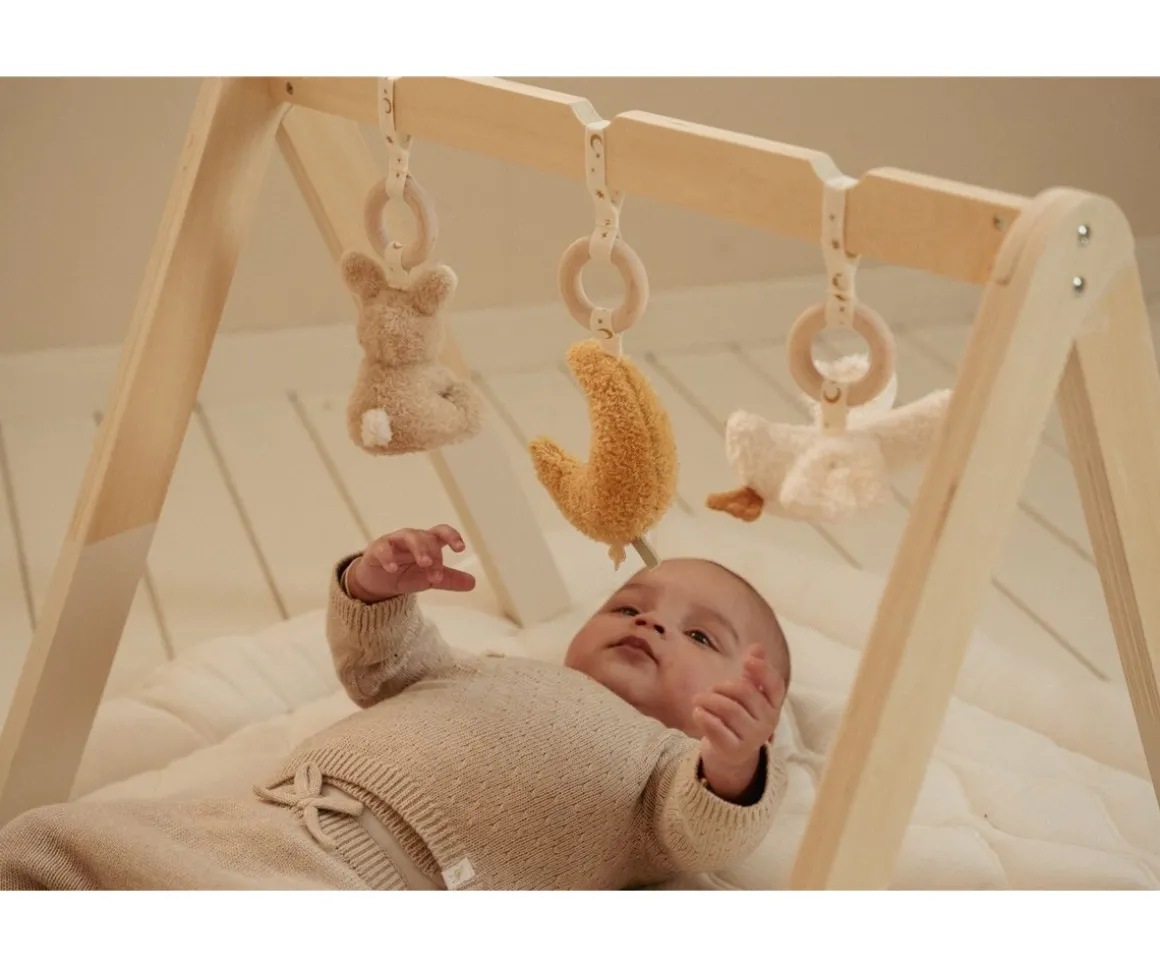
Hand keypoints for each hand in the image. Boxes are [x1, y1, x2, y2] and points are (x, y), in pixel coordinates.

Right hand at [345, 525, 475, 602]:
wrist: (378, 582)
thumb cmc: (407, 573)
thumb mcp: (430, 578)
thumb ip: (450, 579)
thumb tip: (473, 583)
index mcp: (428, 542)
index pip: (442, 533)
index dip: (452, 537)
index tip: (460, 548)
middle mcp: (412, 538)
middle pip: (426, 537)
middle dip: (434, 554)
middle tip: (437, 573)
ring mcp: (394, 541)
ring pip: (408, 537)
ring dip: (418, 549)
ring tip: (424, 564)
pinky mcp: (376, 549)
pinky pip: (383, 549)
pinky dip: (388, 557)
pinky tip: (392, 569)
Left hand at [692, 644, 785, 802]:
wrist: (731, 753)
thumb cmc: (739, 715)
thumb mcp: (748, 693)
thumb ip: (753, 671)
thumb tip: (757, 647)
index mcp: (773, 704)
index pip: (775, 685)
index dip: (763, 670)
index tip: (747, 660)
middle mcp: (768, 721)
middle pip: (745, 693)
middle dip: (722, 686)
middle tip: (710, 689)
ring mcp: (753, 738)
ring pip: (729, 710)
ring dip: (709, 700)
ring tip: (698, 699)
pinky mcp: (734, 750)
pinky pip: (717, 729)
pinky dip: (704, 717)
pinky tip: (697, 712)